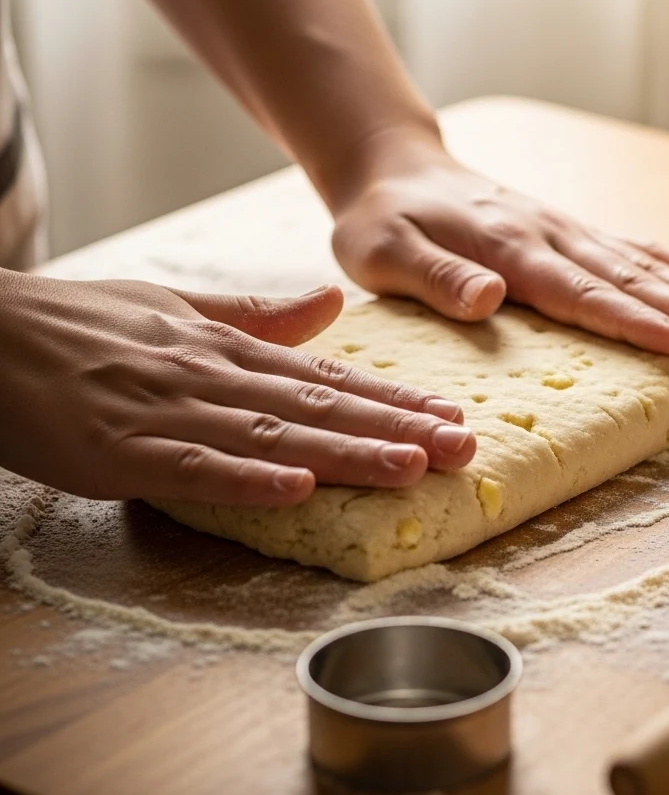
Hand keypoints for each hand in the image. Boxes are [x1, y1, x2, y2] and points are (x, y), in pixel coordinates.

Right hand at [0, 273, 475, 505]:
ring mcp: (166, 411)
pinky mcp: (116, 449)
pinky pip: (190, 467)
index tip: (451, 415)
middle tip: (463, 447)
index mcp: (227, 347)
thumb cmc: (80, 324)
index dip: (394, 399)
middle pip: (319, 407)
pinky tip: (297, 487)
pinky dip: (245, 478)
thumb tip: (329, 306)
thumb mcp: (174, 307)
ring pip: (272, 434)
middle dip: (396, 428)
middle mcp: (211, 375)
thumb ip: (256, 314)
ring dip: (345, 452)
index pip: (329, 377)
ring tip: (411, 467)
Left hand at [331, 131, 668, 356]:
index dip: (635, 321)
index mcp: (508, 249)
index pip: (581, 292)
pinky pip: (632, 247)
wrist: (394, 169)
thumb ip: (434, 277)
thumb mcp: (382, 254)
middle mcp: (549, 235)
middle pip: (628, 279)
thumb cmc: (380, 222)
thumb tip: (491, 297)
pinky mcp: (569, 231)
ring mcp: (565, 230)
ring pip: (641, 264)